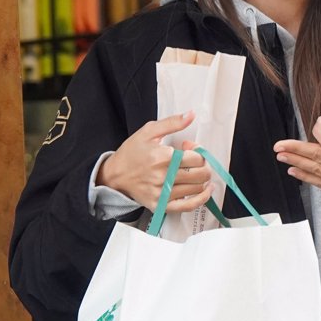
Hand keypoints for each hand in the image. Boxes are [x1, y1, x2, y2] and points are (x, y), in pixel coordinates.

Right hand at [97, 112, 213, 213]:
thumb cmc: (131, 153)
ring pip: (198, 188)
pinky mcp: (161, 205)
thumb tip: (191, 114)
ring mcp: (163, 194)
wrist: (114, 176)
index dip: (198, 151)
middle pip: (201, 174)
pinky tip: (206, 190)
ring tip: (195, 172)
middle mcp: (164, 177)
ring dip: (202, 179)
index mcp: (162, 158)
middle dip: (204, 165)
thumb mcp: (148, 132)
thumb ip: (172, 123)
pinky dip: (202, 198)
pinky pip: (189, 206)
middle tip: (195, 161)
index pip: (197, 158)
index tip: (189, 149)